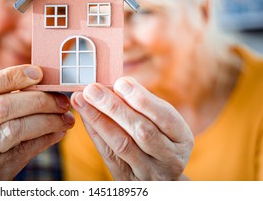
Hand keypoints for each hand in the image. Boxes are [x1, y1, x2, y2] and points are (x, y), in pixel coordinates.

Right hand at [0, 65, 73, 179]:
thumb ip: (2, 99)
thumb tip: (42, 82)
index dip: (11, 77)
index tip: (40, 74)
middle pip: (0, 107)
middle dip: (37, 101)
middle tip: (62, 101)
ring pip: (12, 130)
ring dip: (46, 122)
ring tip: (66, 119)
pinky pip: (20, 153)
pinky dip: (44, 140)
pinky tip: (58, 133)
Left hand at [71, 76, 193, 180]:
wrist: (160, 178)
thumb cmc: (160, 140)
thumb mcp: (162, 124)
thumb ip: (145, 104)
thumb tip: (120, 83)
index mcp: (182, 138)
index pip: (165, 117)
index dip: (142, 99)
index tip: (120, 83)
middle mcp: (169, 158)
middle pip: (142, 131)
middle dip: (114, 107)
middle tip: (92, 89)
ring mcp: (148, 172)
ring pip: (122, 144)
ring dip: (98, 118)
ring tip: (81, 99)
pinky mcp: (127, 179)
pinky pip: (108, 154)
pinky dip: (95, 132)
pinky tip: (84, 115)